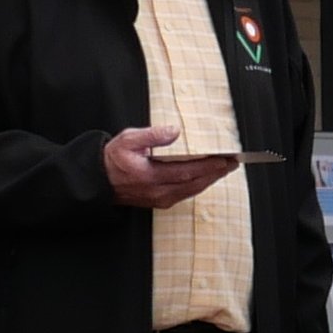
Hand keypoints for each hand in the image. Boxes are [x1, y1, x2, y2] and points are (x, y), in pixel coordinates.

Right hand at [103, 126, 237, 209]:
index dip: (209, 166)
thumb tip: (173, 131)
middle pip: (195, 182)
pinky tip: (207, 177)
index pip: (188, 171)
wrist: (99, 180)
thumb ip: (151, 135)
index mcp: (152, 176)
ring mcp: (160, 198)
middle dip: (216, 173)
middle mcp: (159, 191)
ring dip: (211, 179)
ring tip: (225, 168)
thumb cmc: (113, 159)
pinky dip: (199, 185)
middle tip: (233, 162)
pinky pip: (186, 193)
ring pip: (193, 190)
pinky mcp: (160, 201)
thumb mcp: (127, 140)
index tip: (225, 158)